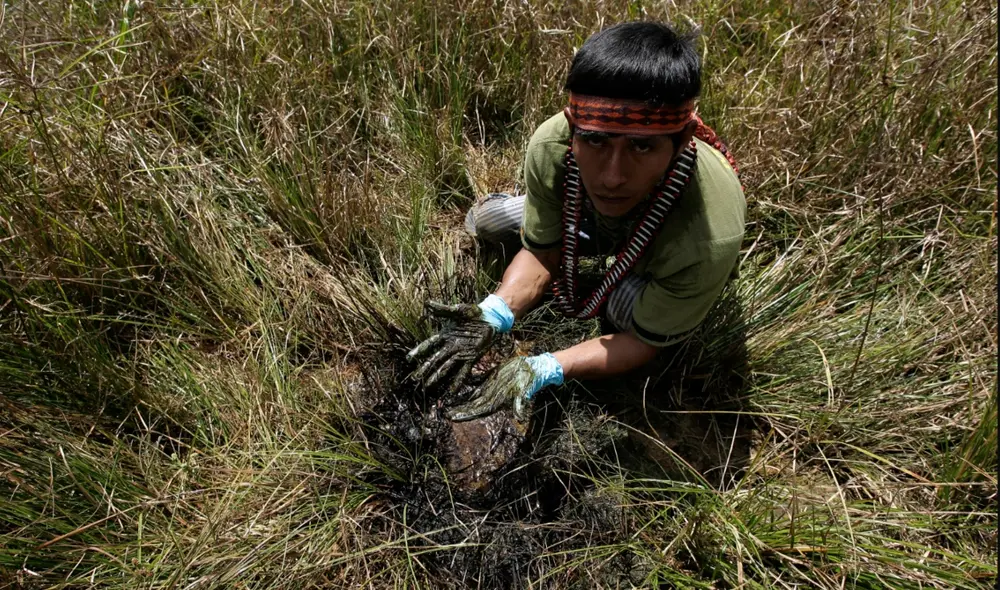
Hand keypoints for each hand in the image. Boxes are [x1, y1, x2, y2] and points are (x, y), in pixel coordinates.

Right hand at [407, 301, 494, 393]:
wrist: (490, 318)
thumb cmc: (473, 313)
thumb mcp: (458, 310)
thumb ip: (442, 309)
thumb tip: (427, 303)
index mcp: (444, 335)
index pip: (429, 345)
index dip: (419, 351)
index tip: (409, 358)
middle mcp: (450, 346)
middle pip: (435, 359)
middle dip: (425, 368)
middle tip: (415, 378)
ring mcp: (460, 353)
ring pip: (446, 367)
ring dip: (437, 376)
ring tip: (428, 386)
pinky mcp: (471, 357)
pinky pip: (463, 370)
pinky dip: (458, 380)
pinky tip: (452, 390)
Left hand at [447, 354, 563, 421]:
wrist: (535, 370)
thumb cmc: (530, 382)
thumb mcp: (525, 392)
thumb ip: (520, 404)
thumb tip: (520, 417)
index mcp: (497, 401)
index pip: (477, 410)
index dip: (464, 414)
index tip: (451, 417)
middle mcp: (491, 396)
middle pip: (470, 405)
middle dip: (457, 409)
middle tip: (442, 412)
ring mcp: (490, 387)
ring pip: (471, 395)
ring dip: (459, 398)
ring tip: (444, 401)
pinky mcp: (490, 377)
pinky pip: (475, 381)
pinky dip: (465, 382)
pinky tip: (453, 383)